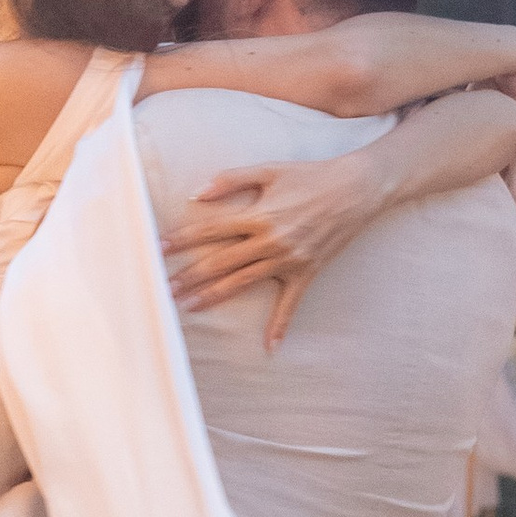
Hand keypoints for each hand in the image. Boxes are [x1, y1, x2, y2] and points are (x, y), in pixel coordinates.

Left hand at [165, 156, 378, 346]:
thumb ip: (231, 179)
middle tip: (163, 290)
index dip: (182, 239)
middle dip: (189, 276)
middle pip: (220, 262)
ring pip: (243, 283)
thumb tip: (197, 193)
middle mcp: (270, 241)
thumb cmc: (311, 175)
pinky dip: (280, 326)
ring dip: (214, 297)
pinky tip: (269, 347)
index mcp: (258, 214)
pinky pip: (290, 304)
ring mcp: (288, 260)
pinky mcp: (306, 273)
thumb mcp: (270, 169)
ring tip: (189, 307)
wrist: (357, 189)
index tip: (158, 249)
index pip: (210, 229)